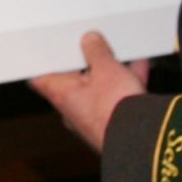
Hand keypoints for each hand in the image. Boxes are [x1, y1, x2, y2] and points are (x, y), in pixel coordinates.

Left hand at [28, 31, 150, 152]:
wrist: (141, 139)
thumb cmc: (115, 110)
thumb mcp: (106, 68)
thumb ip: (96, 51)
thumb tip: (90, 42)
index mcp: (61, 94)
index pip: (40, 78)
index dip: (42, 63)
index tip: (46, 51)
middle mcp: (73, 109)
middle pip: (73, 80)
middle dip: (84, 62)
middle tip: (92, 45)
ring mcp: (92, 118)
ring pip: (97, 89)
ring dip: (109, 72)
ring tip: (122, 54)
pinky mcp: (112, 124)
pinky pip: (114, 98)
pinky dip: (124, 83)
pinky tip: (139, 68)